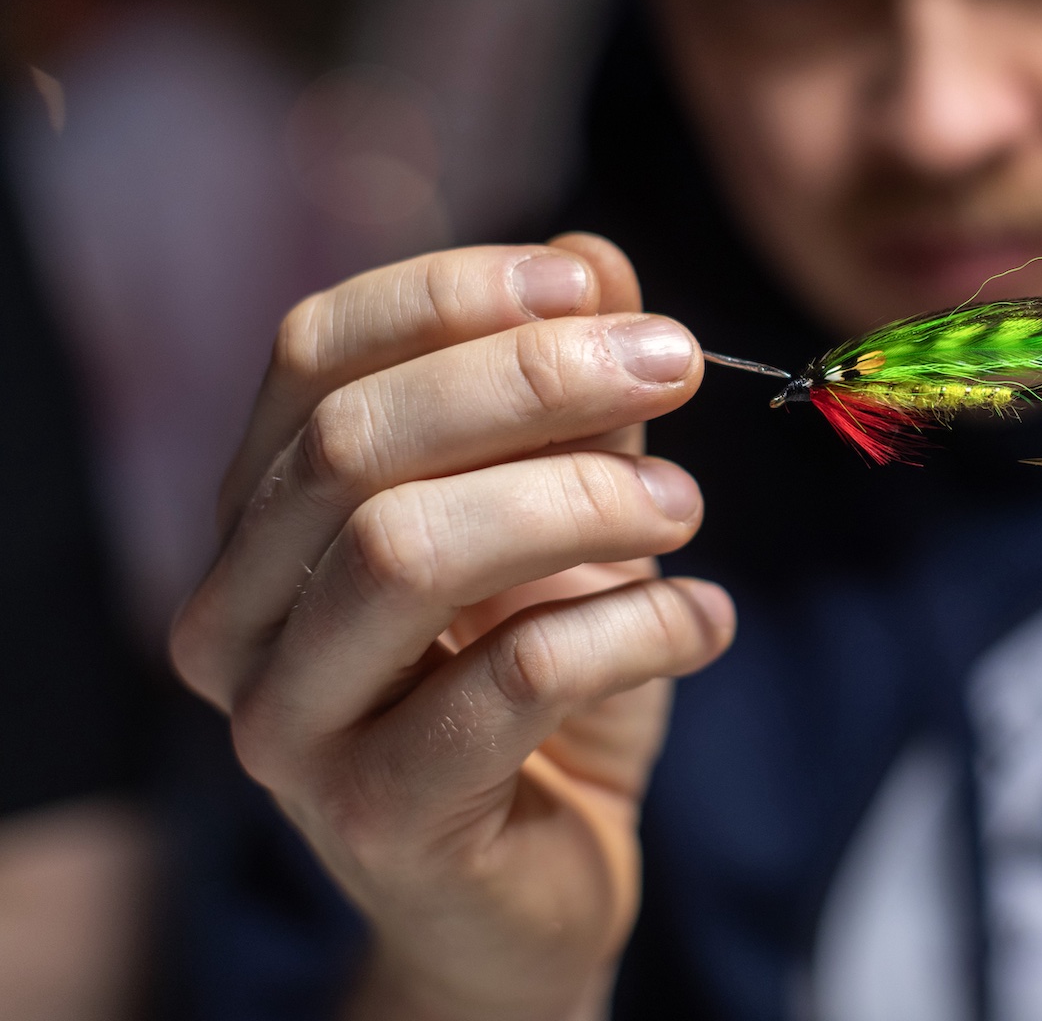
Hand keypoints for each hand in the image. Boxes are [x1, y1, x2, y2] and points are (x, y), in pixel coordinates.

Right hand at [170, 236, 733, 1020]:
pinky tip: (705, 619)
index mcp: (262, 517)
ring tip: (682, 506)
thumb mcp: (563, 520)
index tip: (590, 285)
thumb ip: (568, 400)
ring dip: (579, 500)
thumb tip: (595, 260)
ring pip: (407, 551)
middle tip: (676, 362)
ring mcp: (289, 727)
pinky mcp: (379, 818)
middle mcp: (237, 615)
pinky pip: (515, 678)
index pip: (312, 354)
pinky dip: (639, 627)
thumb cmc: (539, 685)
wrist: (536, 880)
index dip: (451, 295)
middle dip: (532, 380)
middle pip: (356, 442)